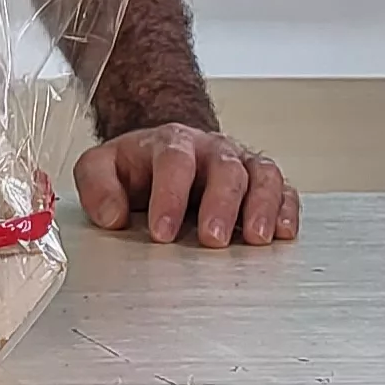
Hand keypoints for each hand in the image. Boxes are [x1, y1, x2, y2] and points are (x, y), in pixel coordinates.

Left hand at [74, 124, 295, 246]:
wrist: (169, 152)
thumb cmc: (139, 167)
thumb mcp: (102, 168)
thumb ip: (97, 185)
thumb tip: (111, 216)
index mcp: (171, 144)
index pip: (174, 162)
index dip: (170, 196)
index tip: (162, 232)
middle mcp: (210, 151)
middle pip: (224, 168)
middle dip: (220, 204)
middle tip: (212, 239)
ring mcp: (240, 164)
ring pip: (261, 175)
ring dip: (261, 206)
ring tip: (256, 239)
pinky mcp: (262, 184)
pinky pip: (284, 190)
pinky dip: (287, 210)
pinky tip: (283, 233)